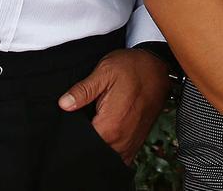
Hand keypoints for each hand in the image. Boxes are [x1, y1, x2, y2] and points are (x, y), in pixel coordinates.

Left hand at [58, 47, 170, 163]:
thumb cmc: (132, 67)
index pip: (82, 143)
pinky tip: (106, 130)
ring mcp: (130, 144)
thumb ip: (83, 91)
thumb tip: (64, 104)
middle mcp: (121, 141)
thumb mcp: (104, 72)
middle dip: (84, 139)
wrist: (158, 67)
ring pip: (106, 155)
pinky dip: (110, 147)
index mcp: (110, 126)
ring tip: (96, 121)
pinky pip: (119, 155)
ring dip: (98, 144)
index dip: (72, 133)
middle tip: (85, 115)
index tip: (71, 119)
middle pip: (94, 152)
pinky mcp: (136, 143)